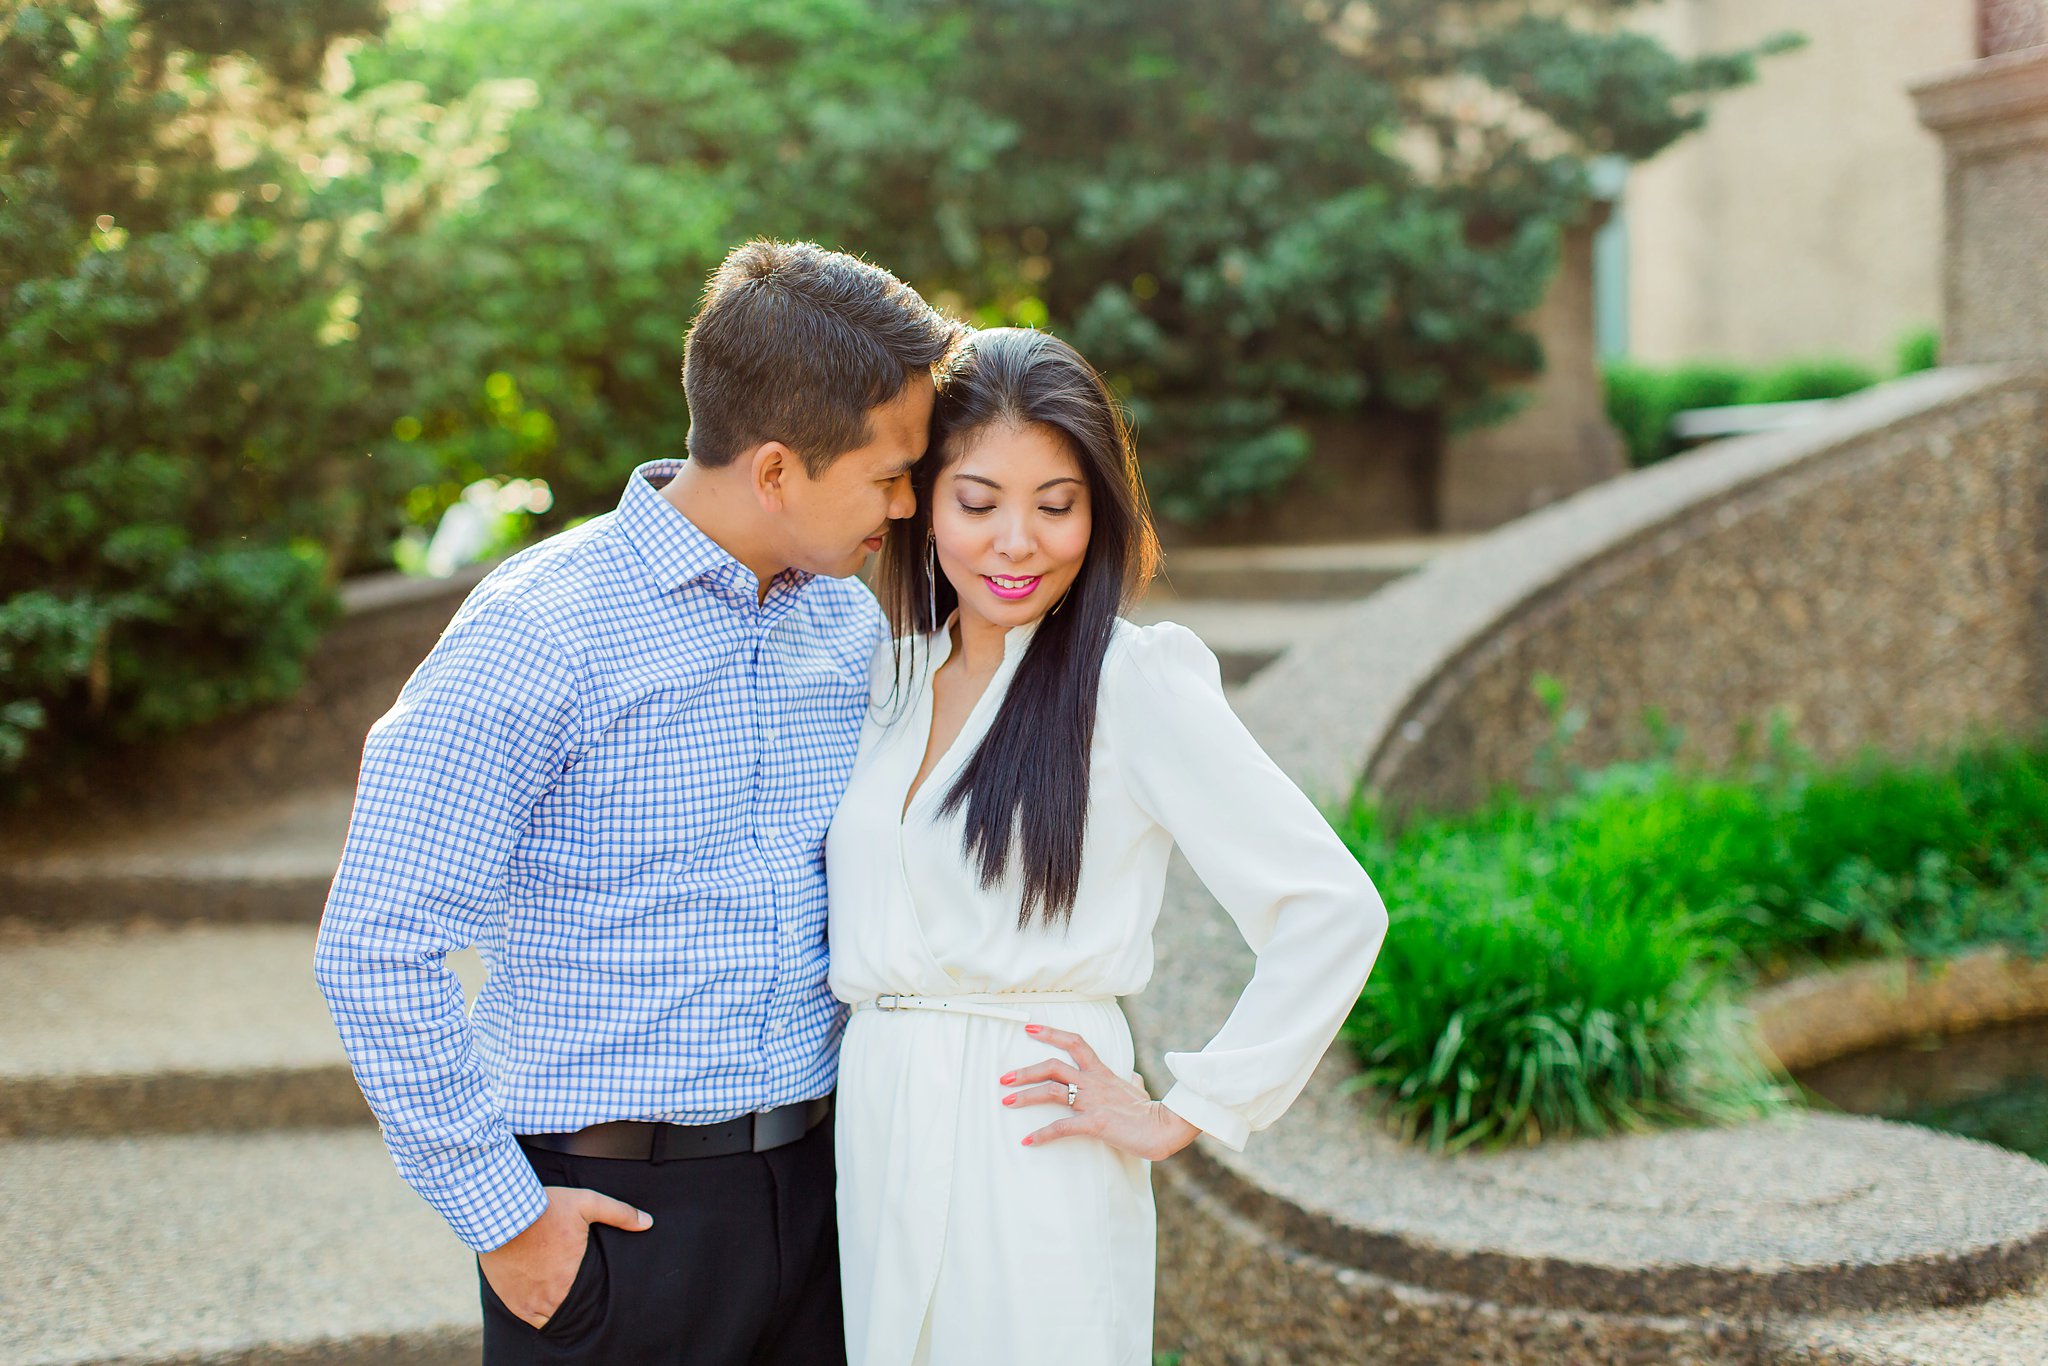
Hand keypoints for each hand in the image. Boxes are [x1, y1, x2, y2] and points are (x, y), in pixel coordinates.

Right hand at [478, 1186, 651, 1328]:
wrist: (500, 1213)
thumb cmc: (543, 1208)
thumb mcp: (586, 1202)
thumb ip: (619, 1213)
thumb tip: (647, 1222)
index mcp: (573, 1277)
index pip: (591, 1301)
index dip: (593, 1297)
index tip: (593, 1288)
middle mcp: (552, 1296)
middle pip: (571, 1312)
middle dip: (576, 1303)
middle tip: (576, 1289)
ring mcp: (530, 1302)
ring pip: (550, 1319)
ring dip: (557, 1310)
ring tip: (560, 1294)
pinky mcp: (512, 1301)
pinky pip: (529, 1319)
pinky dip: (536, 1313)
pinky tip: (541, 1299)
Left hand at [999, 1023, 1201, 1161]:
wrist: (1164, 1128)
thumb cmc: (1151, 1111)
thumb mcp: (1139, 1090)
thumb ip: (1131, 1080)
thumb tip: (1132, 1076)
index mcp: (1102, 1072)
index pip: (1075, 1042)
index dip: (1051, 1033)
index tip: (1029, 1028)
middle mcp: (1093, 1082)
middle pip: (1053, 1066)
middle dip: (1025, 1070)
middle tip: (1004, 1078)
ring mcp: (1092, 1101)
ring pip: (1051, 1091)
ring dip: (1025, 1096)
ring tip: (1006, 1102)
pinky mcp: (1094, 1123)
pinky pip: (1062, 1127)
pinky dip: (1042, 1134)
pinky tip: (1028, 1141)